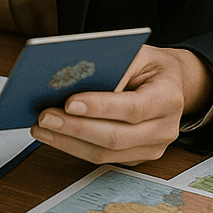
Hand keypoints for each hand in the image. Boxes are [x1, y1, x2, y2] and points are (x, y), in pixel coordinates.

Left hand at [29, 45, 212, 164]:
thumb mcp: (137, 53)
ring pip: (106, 153)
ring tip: (41, 128)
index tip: (69, 103)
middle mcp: (165, 128)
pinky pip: (104, 158)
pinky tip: (55, 135)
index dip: (100, 107)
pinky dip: (75, 147)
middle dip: (75, 128)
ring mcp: (153, 147)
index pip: (133, 108)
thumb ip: (114, 66)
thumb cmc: (149, 66)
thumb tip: (76, 81)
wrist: (172, 84)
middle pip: (116, 136)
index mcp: (168, 98)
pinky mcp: (138, 157)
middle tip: (45, 117)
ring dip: (69, 142)